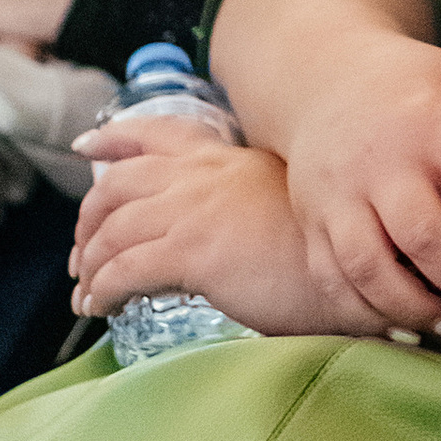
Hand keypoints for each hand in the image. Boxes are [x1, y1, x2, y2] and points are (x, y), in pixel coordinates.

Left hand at [69, 119, 390, 340]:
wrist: (358, 270)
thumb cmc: (333, 250)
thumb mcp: (289, 210)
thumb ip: (252, 209)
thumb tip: (234, 235)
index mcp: (228, 160)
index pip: (160, 134)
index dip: (117, 139)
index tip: (89, 146)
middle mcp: (204, 177)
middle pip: (119, 183)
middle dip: (89, 218)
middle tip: (82, 252)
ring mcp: (194, 211)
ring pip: (113, 230)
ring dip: (90, 262)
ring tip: (86, 291)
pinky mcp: (190, 251)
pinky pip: (123, 269)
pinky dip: (101, 288)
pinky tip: (98, 306)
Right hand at [274, 40, 440, 331]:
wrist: (320, 75)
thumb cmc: (412, 85)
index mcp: (431, 123)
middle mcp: (381, 162)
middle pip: (424, 234)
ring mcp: (338, 195)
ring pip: (371, 268)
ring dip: (417, 308)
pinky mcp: (312, 221)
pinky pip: (333, 281)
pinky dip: (367, 314)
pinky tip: (405, 330)